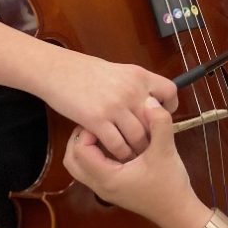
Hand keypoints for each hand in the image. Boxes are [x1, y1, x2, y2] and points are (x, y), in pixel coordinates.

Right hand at [36, 50, 177, 161]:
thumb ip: (136, 86)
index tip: (161, 118)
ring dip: (137, 150)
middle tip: (149, 147)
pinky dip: (120, 154)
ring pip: (139, 138)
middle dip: (153, 138)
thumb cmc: (86, 71)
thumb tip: (150, 102)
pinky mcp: (97, 120)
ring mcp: (115, 106)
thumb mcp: (119, 71)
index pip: (169, 92)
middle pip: (155, 122)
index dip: (169, 107)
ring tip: (134, 156)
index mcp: (139, 76)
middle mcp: (132, 90)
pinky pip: (117, 145)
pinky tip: (116, 156)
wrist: (58, 70)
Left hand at [64, 101, 208, 227]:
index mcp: (108, 177)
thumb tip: (150, 101)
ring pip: (80, 167)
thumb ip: (159, 124)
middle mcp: (100, 185)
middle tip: (97, 124)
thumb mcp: (166, 151)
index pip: (80, 151)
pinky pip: (93, 169)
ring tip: (105, 132)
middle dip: (79, 139)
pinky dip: (96, 155)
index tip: (105, 119)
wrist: (178, 212)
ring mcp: (105, 189)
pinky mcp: (113, 188)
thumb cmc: (170, 185)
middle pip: (72, 161)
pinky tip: (116, 143)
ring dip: (86, 148)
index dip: (87, 131)